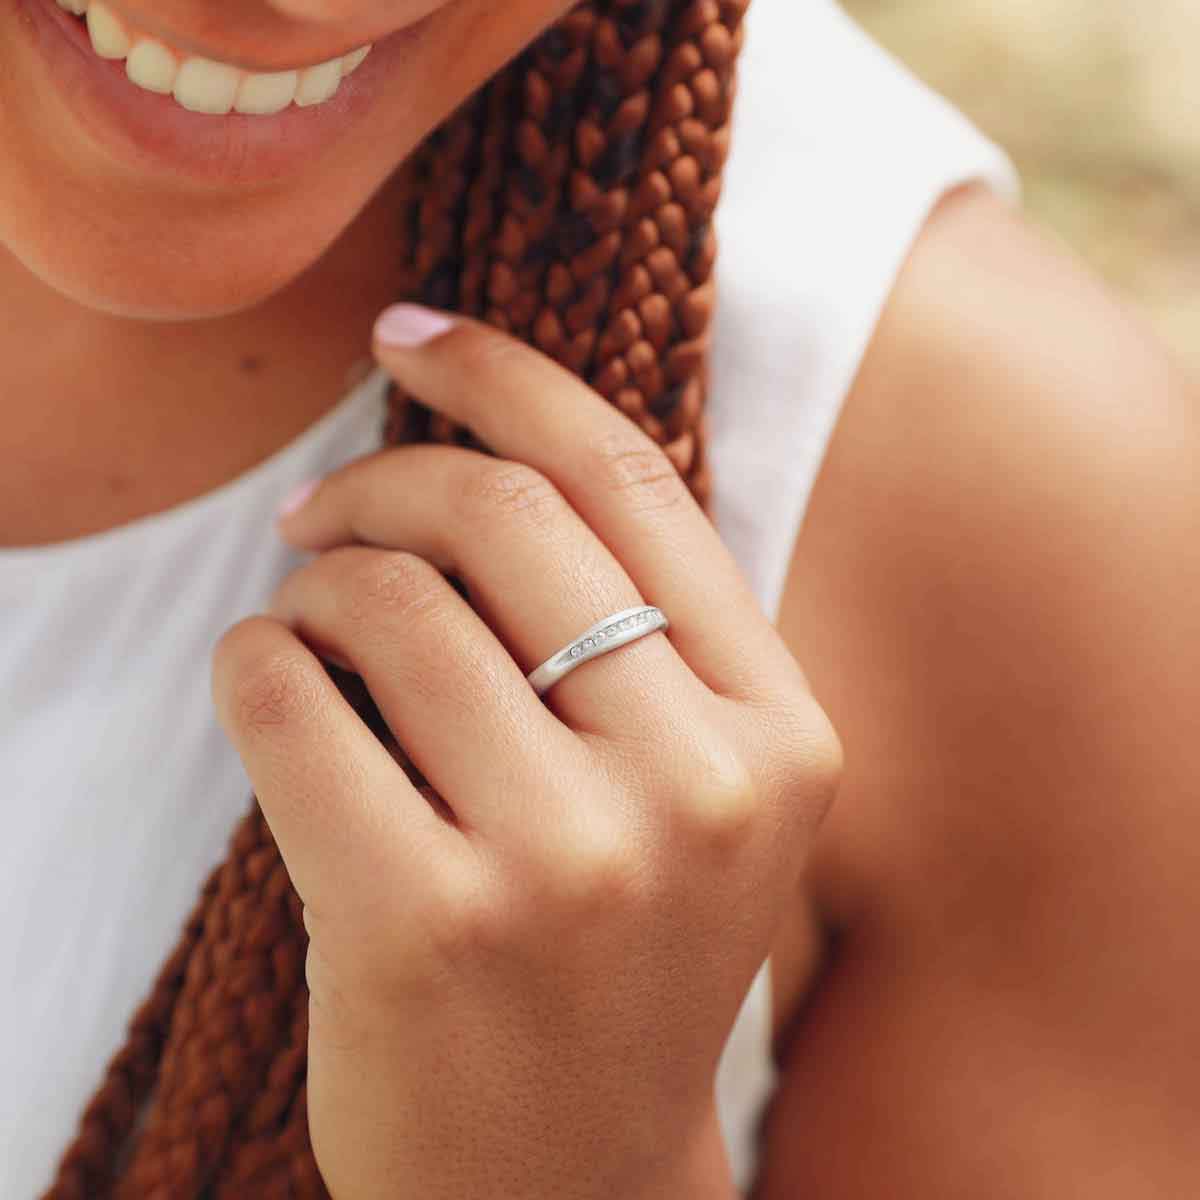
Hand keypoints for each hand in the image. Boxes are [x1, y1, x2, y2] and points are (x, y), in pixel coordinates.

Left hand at [211, 303, 841, 1199]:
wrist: (564, 1182)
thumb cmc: (614, 960)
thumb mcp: (688, 795)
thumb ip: (636, 634)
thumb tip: (483, 446)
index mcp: (780, 735)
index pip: (634, 479)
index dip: (512, 375)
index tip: (416, 334)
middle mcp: (697, 786)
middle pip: (500, 515)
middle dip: (383, 479)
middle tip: (323, 512)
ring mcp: (568, 862)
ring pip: (385, 599)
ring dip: (314, 584)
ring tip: (305, 626)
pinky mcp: (426, 924)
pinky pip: (287, 696)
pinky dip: (253, 662)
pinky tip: (271, 692)